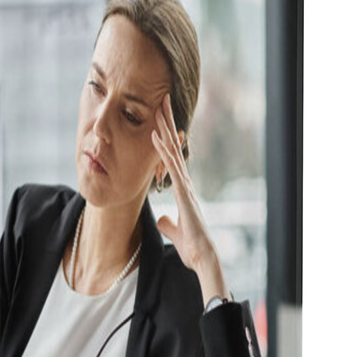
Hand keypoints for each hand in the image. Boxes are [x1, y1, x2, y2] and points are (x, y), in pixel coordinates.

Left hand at [151, 93, 229, 302]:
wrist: (203, 257)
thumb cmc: (192, 247)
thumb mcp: (174, 231)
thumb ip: (167, 223)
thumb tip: (160, 219)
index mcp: (183, 190)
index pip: (173, 159)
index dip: (167, 139)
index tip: (161, 120)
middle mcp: (186, 183)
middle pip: (175, 147)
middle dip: (168, 123)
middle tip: (162, 99)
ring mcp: (185, 186)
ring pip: (173, 151)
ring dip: (164, 128)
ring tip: (158, 106)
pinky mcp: (183, 192)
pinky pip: (171, 167)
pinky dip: (162, 151)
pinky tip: (154, 135)